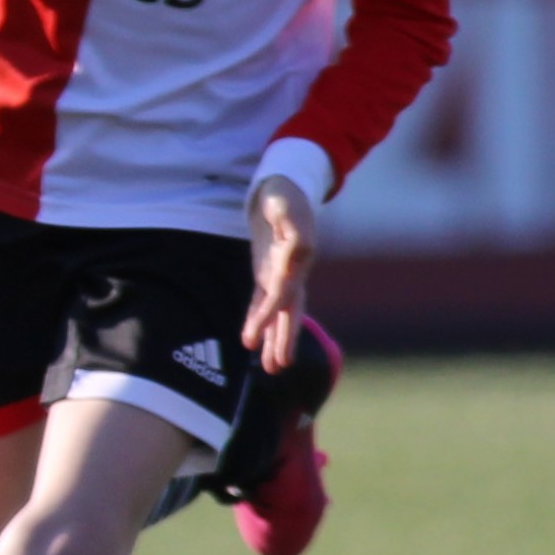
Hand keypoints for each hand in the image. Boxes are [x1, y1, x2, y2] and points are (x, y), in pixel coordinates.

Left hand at [243, 173, 318, 372]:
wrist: (281, 186)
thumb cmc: (284, 194)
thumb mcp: (286, 204)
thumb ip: (294, 225)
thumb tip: (300, 249)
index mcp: (297, 258)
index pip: (283, 293)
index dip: (270, 314)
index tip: (254, 335)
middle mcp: (292, 271)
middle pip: (290, 311)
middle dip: (283, 339)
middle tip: (278, 367)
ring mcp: (281, 273)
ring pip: (279, 313)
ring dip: (274, 338)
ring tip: (271, 367)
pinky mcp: (268, 272)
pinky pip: (264, 301)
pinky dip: (260, 320)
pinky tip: (253, 340)